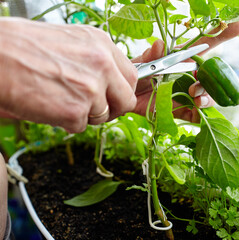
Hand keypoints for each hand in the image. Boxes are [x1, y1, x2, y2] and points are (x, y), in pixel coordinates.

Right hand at [0, 17, 137, 132]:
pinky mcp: (75, 112)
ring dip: (86, 115)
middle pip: (127, 100)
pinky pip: (81, 126)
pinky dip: (66, 122)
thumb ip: (97, 60)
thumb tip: (110, 79)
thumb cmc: (23, 46)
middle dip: (113, 107)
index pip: (131, 76)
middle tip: (95, 107)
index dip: (122, 89)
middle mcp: (103, 66)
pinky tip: (50, 106)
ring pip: (104, 116)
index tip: (114, 95)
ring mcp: (91, 90)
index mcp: (102, 45)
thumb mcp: (72, 41)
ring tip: (61, 100)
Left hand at [131, 22, 238, 121]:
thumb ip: (150, 55)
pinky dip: (200, 116)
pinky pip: (195, 115)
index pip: (206, 44)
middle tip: (195, 85)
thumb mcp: (140, 63)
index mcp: (181, 58)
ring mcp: (186, 93)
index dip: (223, 34)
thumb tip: (160, 44)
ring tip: (195, 99)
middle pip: (210, 75)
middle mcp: (188, 75)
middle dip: (209, 80)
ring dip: (206, 97)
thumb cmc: (133, 74)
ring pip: (207, 95)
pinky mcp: (180, 110)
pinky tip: (197, 113)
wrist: (124, 96)